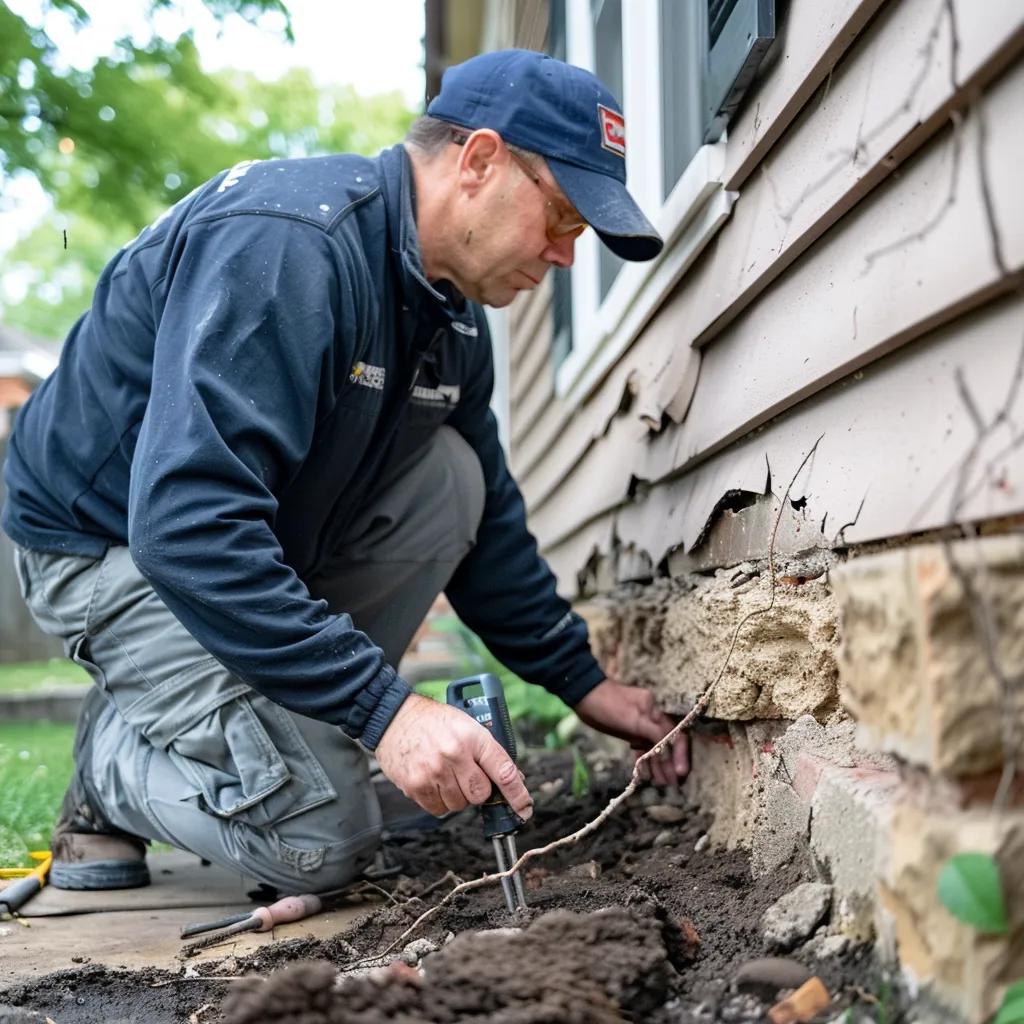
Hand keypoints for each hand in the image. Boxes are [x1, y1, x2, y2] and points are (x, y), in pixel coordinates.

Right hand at [375, 693, 533, 819]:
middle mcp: (454, 754)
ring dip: (457, 795)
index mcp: (472, 736)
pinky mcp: (416, 785)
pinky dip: (440, 801)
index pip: (503, 770)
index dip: (517, 793)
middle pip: (480, 794)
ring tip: (446, 774)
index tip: (524, 807)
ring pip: (459, 805)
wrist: (394, 717)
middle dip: (478, 789)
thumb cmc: (433, 720)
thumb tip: (512, 778)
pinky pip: (438, 809)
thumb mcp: (466, 724)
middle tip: (466, 775)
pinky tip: (434, 781)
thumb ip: (488, 751)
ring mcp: (433, 771)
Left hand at [574, 679, 689, 786]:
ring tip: (662, 783)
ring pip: (654, 748)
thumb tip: (669, 747)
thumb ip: (653, 732)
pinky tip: (646, 774)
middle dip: (670, 764)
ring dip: (658, 765)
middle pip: (666, 743)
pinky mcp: (630, 731)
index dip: (680, 754)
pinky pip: (641, 748)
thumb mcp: (633, 718)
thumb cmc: (608, 705)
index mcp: (655, 711)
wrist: (584, 695)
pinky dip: (644, 760)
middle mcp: (651, 718)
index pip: (675, 735)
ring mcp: (640, 725)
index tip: (680, 772)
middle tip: (673, 784)